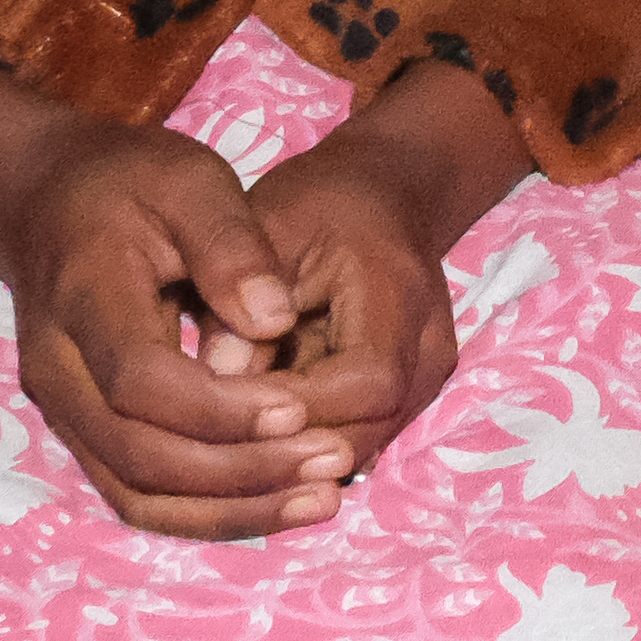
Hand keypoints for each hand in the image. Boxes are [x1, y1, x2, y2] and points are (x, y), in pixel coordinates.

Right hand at [0, 59, 520, 540]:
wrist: (47, 202)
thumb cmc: (129, 182)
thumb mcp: (189, 180)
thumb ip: (231, 245)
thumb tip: (276, 319)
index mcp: (82, 298)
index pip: (142, 382)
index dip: (221, 408)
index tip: (301, 407)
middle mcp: (59, 370)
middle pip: (140, 456)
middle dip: (242, 471)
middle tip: (333, 459)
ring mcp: (64, 411)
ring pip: (138, 494)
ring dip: (232, 509)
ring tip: (323, 498)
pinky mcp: (85, 434)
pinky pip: (140, 497)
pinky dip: (209, 513)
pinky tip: (281, 504)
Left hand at [196, 66, 523, 487]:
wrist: (382, 193)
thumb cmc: (317, 204)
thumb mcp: (266, 231)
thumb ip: (240, 300)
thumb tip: (216, 377)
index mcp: (399, 296)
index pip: (366, 384)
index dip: (297, 408)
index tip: (220, 407)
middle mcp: (428, 348)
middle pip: (368, 427)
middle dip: (288, 441)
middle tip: (212, 436)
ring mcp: (426, 377)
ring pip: (363, 443)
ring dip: (296, 447)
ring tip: (230, 434)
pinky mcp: (409, 392)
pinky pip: (360, 434)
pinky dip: (309, 438)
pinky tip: (258, 427)